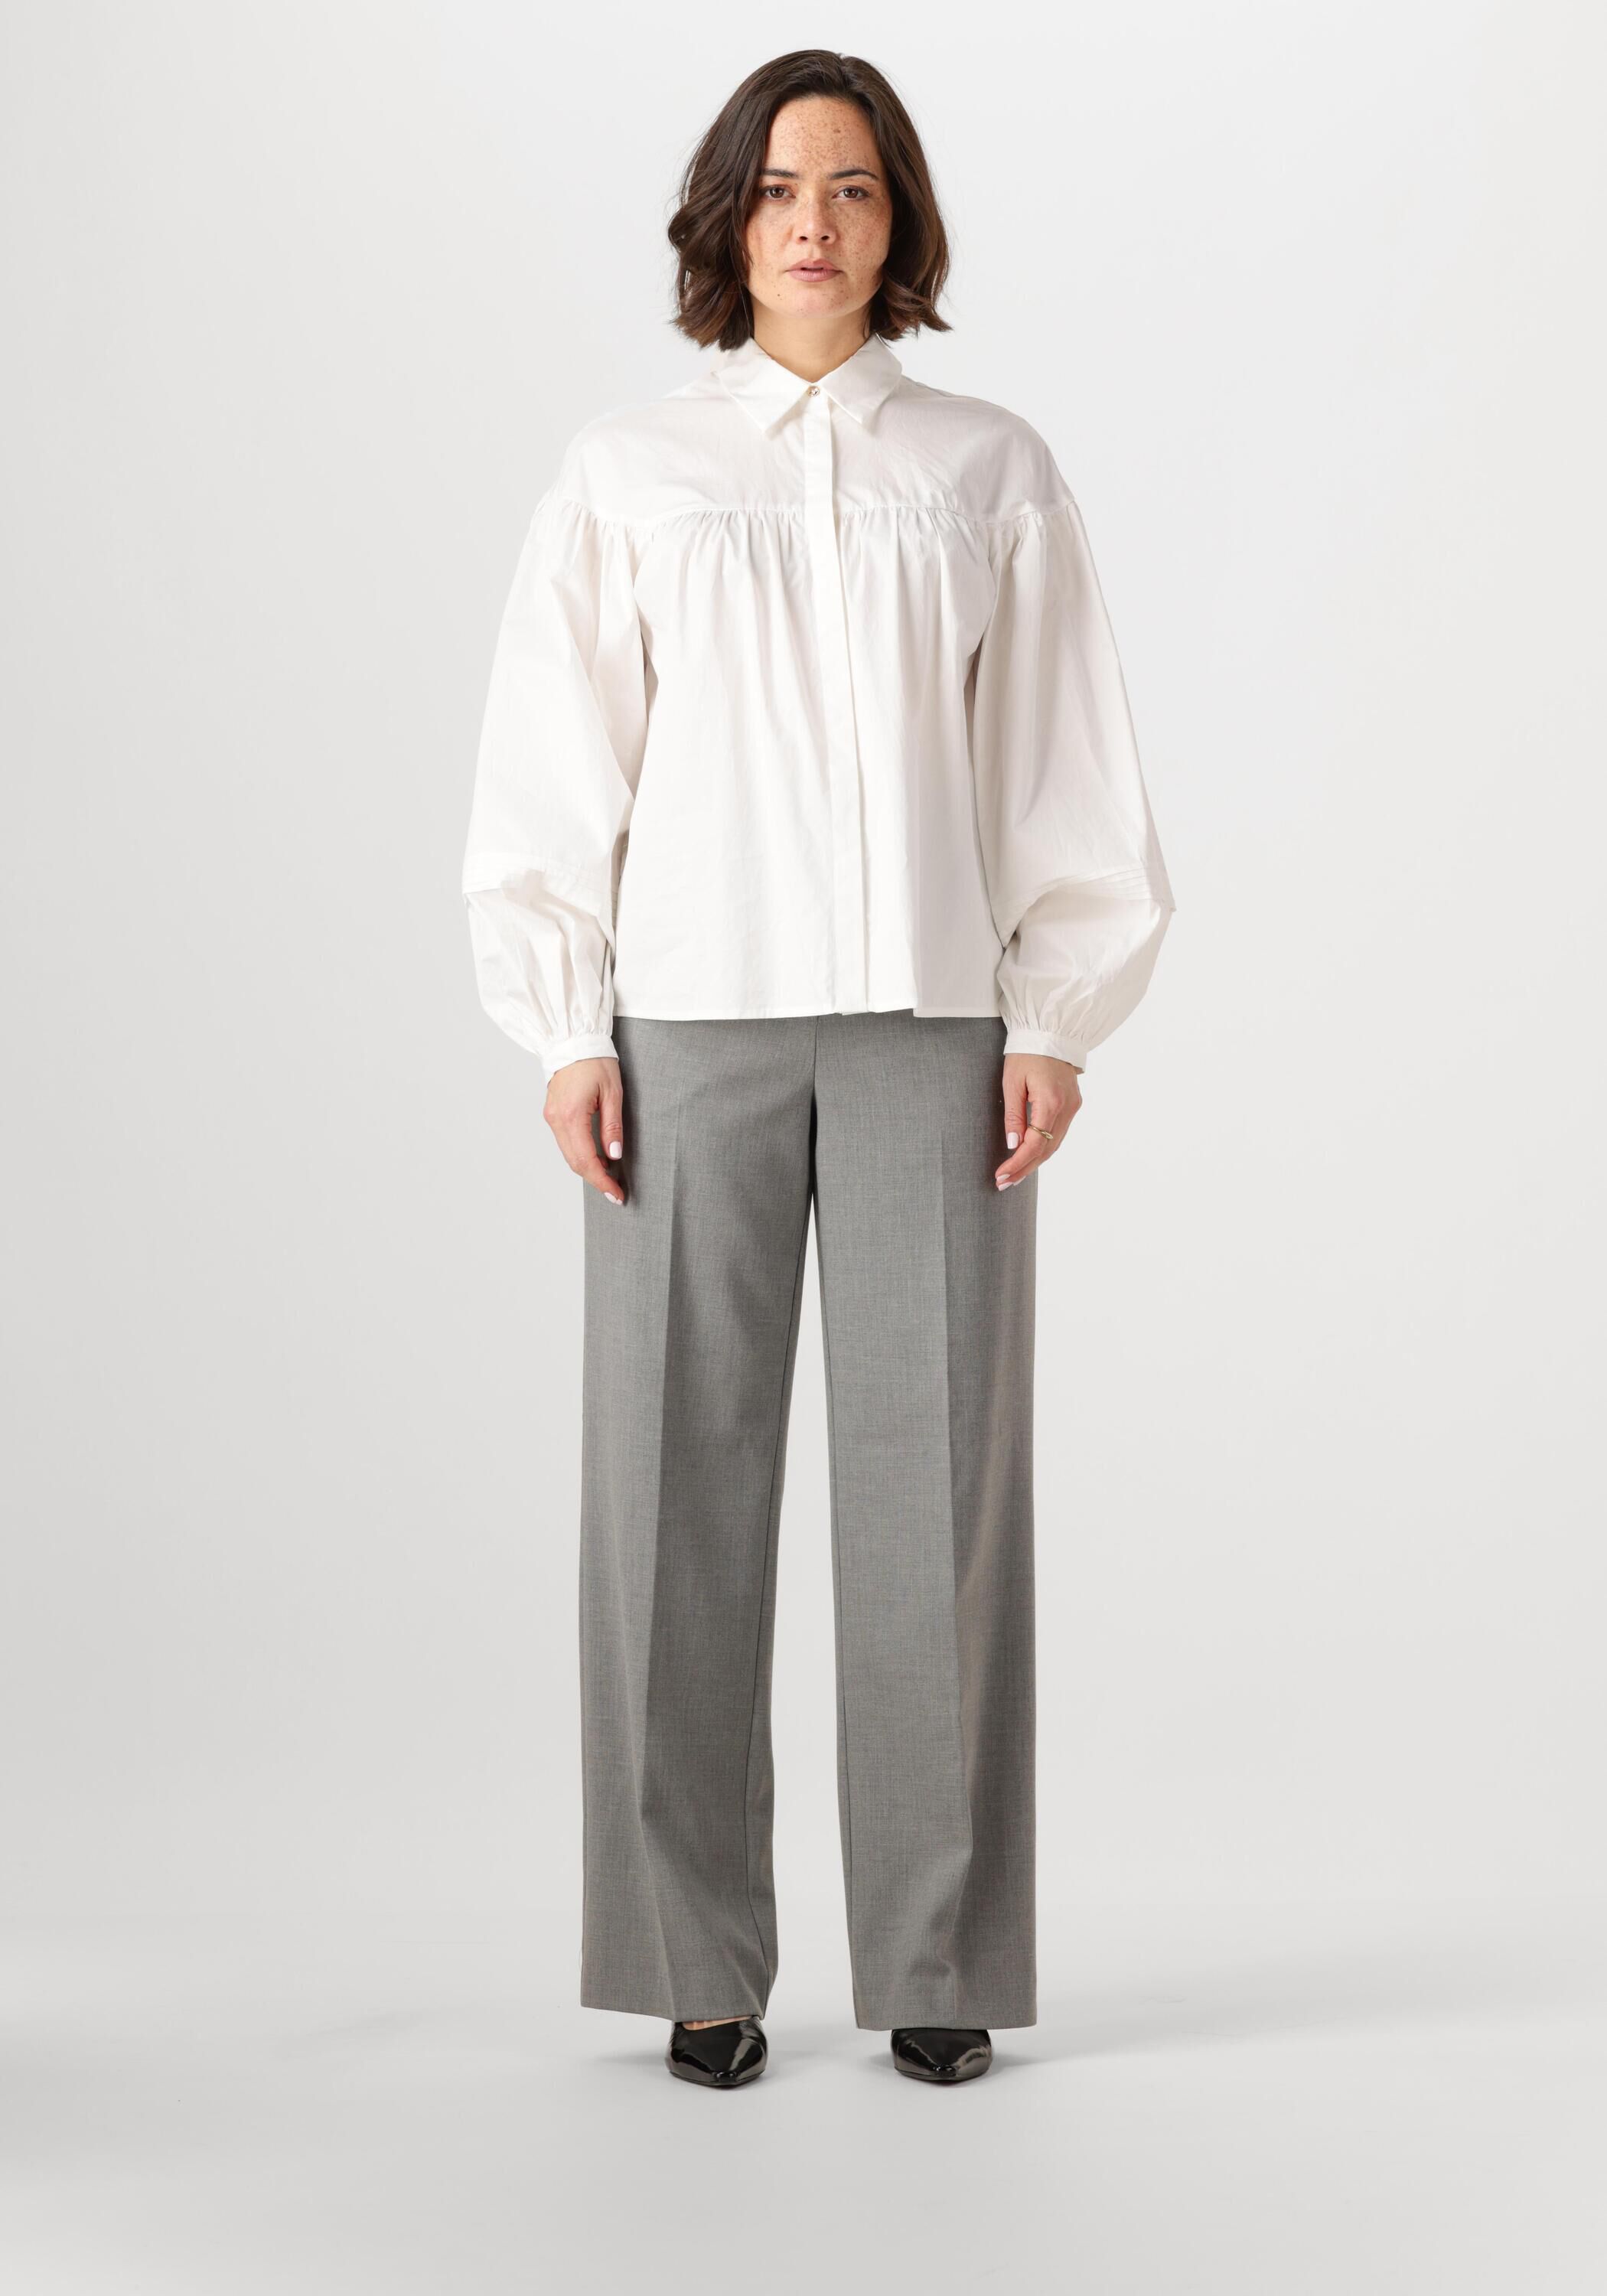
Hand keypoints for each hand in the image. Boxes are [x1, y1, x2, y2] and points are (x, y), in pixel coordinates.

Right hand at [544, 1057, 626, 1204]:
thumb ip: (612, 1125)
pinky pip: (566, 1143)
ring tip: (609, 1179)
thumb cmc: (595, 1061)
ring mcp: (552, 1118)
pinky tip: (596, 1159)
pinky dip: (580, 1155)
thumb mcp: (613, 1092)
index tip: (616, 1195)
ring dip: (588, 1169)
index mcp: (572, 1115)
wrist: (573, 1041)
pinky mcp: (553, 1115)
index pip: (586, 1159)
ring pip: (569, 1155)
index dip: (601, 1181)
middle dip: (595, 1180)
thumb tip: (614, 1154)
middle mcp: (557, 1120)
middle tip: (615, 1193)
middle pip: (574, 1162)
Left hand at [995, 1055, 1081, 1189]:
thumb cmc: (1026, 1054)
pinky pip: (1058, 1133)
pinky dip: (1043, 1148)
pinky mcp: (1072, 1104)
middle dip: (1025, 1169)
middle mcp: (1067, 1108)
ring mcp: (1073, 1107)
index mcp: (1051, 1101)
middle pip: (1047, 1150)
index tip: (1001, 1176)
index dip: (1018, 1164)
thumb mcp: (1012, 1083)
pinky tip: (1029, 1156)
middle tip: (1003, 1183)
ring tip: (1013, 1176)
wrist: (1051, 1032)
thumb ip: (1013, 1116)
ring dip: (1034, 1162)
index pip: (1035, 1144)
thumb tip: (1013, 1145)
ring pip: (1054, 1144)